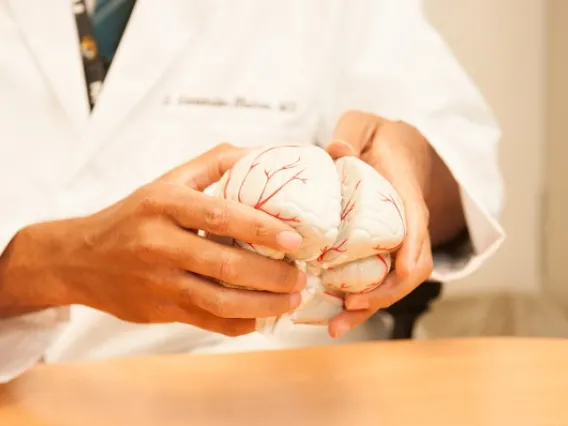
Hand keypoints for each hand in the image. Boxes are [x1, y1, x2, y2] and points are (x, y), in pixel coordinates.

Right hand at [0, 144, 305, 335]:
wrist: (78, 258)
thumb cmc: (132, 216)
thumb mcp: (165, 181)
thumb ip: (212, 163)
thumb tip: (260, 154)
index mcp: (163, 204)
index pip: (220, 216)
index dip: (262, 229)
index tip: (296, 239)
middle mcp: (159, 243)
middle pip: (226, 265)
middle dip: (273, 276)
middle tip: (302, 277)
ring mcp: (158, 281)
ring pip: (220, 301)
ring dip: (264, 305)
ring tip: (292, 300)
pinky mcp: (158, 310)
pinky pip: (208, 322)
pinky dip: (239, 323)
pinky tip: (261, 316)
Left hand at [325, 111, 433, 337]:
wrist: (395, 151)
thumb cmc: (379, 138)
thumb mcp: (365, 124)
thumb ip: (352, 132)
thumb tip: (335, 149)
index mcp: (405, 193)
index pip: (415, 222)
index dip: (413, 247)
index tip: (404, 271)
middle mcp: (405, 224)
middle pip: (409, 268)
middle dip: (384, 293)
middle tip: (350, 306)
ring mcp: (395, 243)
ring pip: (392, 283)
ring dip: (367, 308)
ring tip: (334, 326)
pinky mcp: (380, 252)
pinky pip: (374, 281)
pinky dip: (357, 302)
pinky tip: (331, 317)